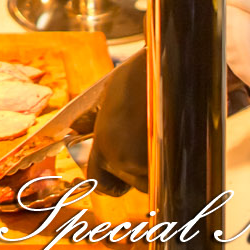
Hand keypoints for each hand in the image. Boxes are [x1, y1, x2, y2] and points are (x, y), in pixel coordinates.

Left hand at [84, 50, 249, 192]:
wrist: (175, 68)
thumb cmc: (141, 76)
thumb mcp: (107, 94)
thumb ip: (90, 118)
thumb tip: (74, 129)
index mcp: (104, 142)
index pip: (98, 180)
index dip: (106, 179)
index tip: (114, 175)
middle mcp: (124, 158)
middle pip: (127, 181)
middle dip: (132, 170)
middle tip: (141, 144)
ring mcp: (150, 162)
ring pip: (150, 180)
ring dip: (153, 168)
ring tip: (158, 137)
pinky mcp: (175, 161)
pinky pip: (170, 176)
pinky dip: (171, 165)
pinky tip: (172, 141)